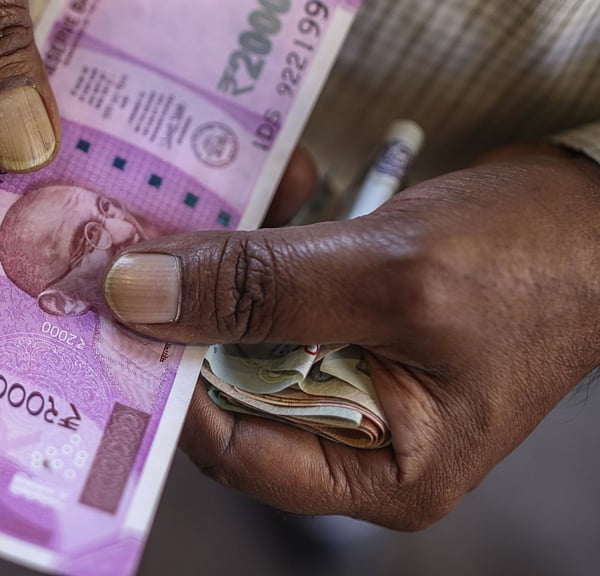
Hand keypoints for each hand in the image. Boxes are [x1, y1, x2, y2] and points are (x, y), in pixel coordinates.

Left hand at [104, 143, 599, 528]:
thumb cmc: (532, 261)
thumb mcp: (390, 274)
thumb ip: (260, 288)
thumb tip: (134, 293)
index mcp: (377, 468)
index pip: (232, 444)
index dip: (166, 379)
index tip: (113, 307)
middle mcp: (353, 431)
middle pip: (227, 376)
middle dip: (191, 300)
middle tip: (142, 229)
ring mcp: (348, 370)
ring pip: (244, 320)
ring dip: (231, 251)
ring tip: (224, 186)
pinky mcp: (346, 317)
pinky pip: (280, 284)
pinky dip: (271, 234)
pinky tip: (281, 179)